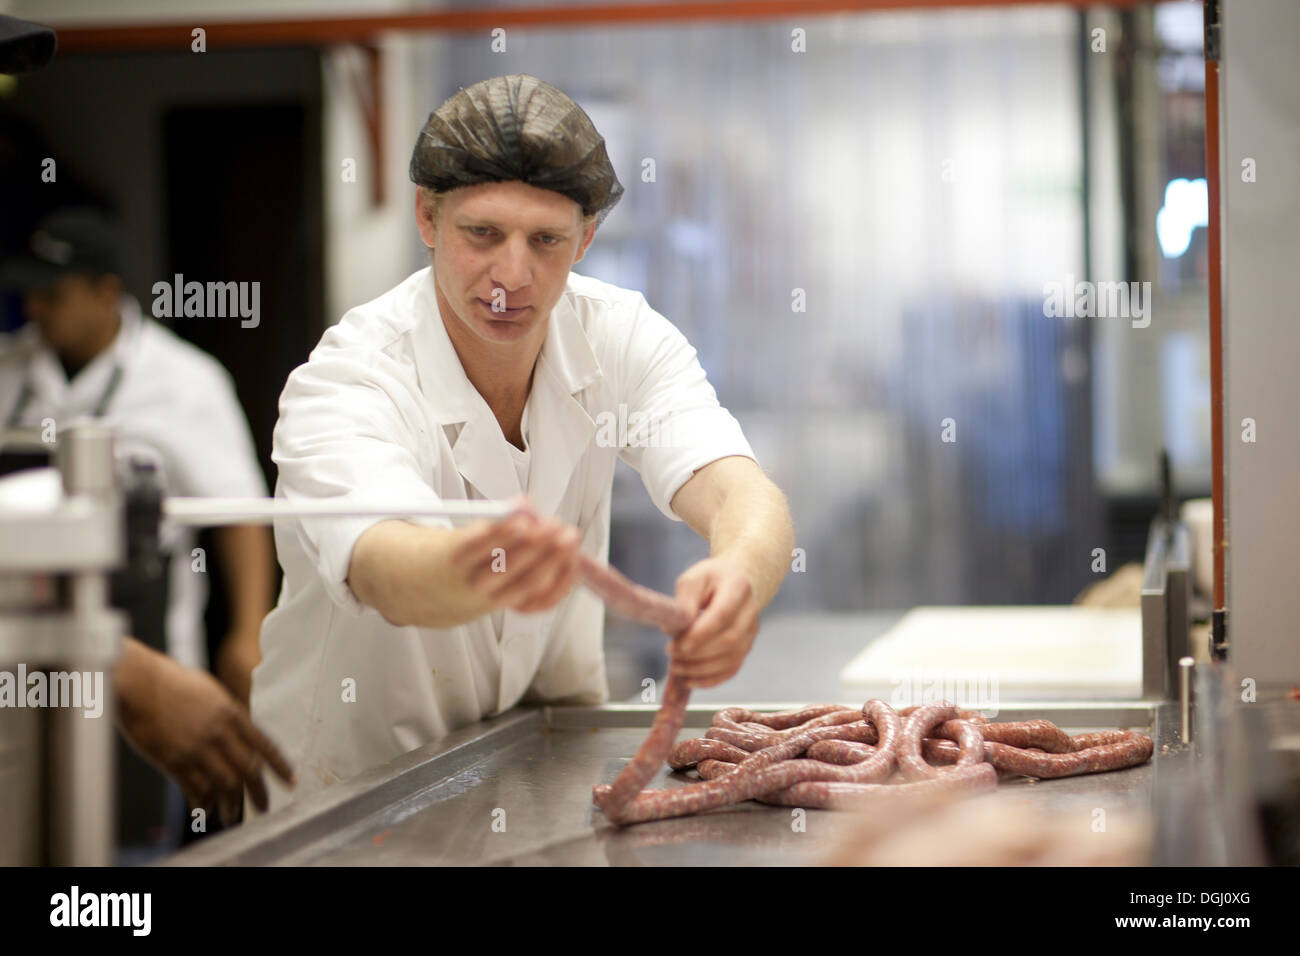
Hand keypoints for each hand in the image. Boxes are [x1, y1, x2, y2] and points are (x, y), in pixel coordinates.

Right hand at [116, 640, 294, 824]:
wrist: (138, 682)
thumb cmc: (171, 681)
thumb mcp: (211, 691)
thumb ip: (227, 713)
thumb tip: (240, 730)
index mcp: (231, 713)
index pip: (264, 745)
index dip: (280, 765)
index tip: (291, 781)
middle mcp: (219, 733)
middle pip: (248, 770)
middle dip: (259, 793)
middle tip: (264, 808)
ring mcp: (196, 749)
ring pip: (224, 785)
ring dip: (231, 804)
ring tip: (232, 817)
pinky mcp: (173, 760)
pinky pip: (195, 789)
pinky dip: (202, 802)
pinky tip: (204, 810)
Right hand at [451, 499, 581, 613]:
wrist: (452, 589)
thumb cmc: (468, 552)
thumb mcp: (472, 529)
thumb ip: (500, 516)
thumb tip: (525, 504)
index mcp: (458, 560)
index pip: (477, 548)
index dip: (502, 533)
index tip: (524, 520)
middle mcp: (477, 584)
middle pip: (507, 569)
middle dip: (536, 545)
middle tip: (555, 525)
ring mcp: (498, 600)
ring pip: (529, 584)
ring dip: (555, 559)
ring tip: (570, 537)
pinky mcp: (519, 608)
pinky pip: (545, 599)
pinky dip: (562, 580)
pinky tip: (571, 560)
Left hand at [668, 555, 760, 688]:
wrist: (733, 581)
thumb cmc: (709, 580)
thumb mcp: (693, 579)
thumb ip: (685, 601)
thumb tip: (673, 630)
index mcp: (738, 587)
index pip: (723, 615)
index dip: (700, 634)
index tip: (676, 644)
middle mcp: (751, 611)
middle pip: (729, 641)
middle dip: (697, 653)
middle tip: (670, 653)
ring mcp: (752, 632)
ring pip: (731, 659)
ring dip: (700, 669)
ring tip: (675, 667)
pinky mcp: (746, 647)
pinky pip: (732, 669)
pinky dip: (710, 679)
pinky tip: (688, 679)